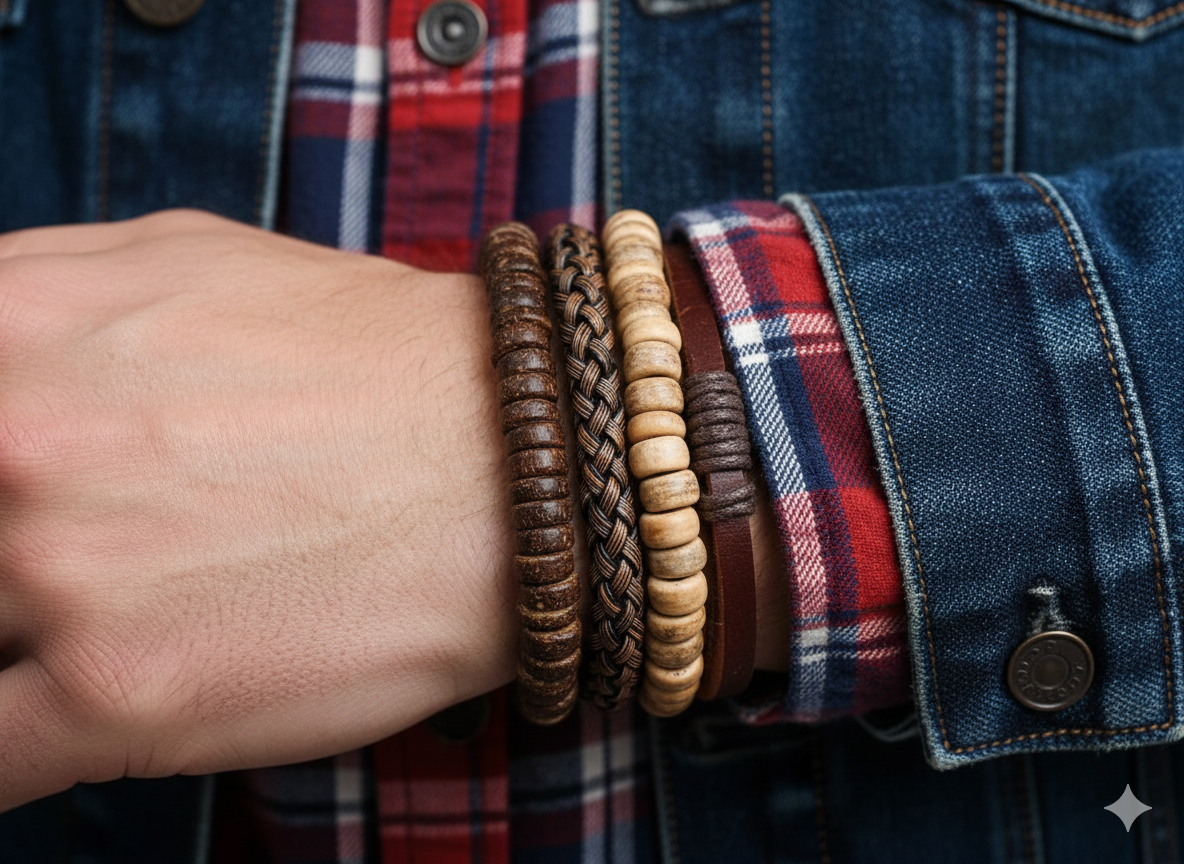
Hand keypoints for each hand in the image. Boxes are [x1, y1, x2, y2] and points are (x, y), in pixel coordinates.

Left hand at [0, 210, 786, 813]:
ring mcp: (59, 576)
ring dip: (21, 636)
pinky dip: (10, 746)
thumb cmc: (376, 358)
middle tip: (105, 550)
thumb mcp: (183, 261)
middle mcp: (13, 444)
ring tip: (120, 615)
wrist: (521, 465)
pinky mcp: (117, 699)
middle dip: (11, 551)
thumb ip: (36, 303)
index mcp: (12, 323)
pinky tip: (70, 714)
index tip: (16, 502)